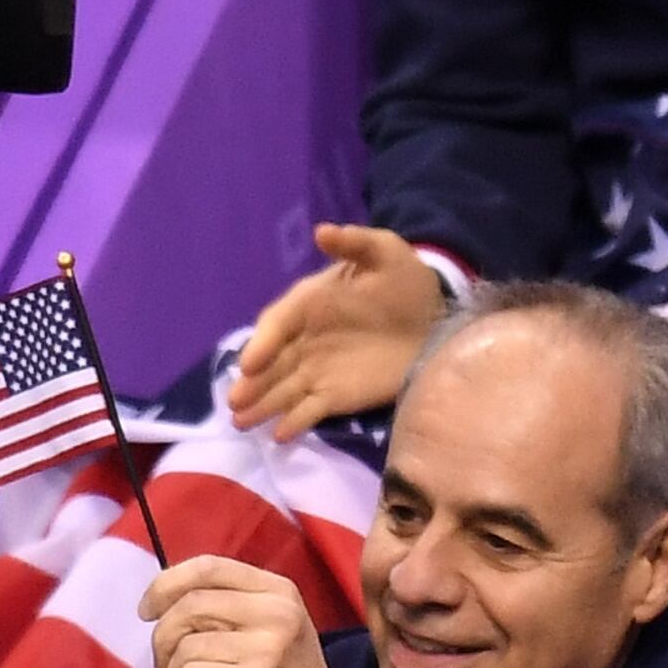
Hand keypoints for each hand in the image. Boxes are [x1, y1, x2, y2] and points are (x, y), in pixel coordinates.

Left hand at [138, 556, 393, 667]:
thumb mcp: (271, 634)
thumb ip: (229, 609)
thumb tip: (162, 598)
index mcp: (281, 593)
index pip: (209, 566)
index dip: (165, 584)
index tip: (146, 612)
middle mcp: (279, 613)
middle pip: (188, 605)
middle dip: (162, 639)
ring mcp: (268, 648)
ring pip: (183, 645)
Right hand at [229, 226, 446, 436]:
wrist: (432, 315)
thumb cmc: (403, 282)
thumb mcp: (385, 253)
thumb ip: (356, 243)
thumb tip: (323, 231)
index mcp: (309, 305)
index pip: (278, 325)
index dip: (262, 344)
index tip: (249, 364)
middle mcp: (306, 340)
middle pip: (272, 364)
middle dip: (252, 383)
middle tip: (234, 402)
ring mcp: (319, 370)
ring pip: (284, 389)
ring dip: (263, 406)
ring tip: (241, 424)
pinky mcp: (337, 394)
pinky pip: (310, 409)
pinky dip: (295, 423)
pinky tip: (279, 436)